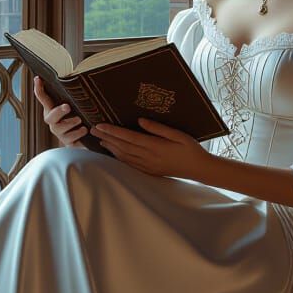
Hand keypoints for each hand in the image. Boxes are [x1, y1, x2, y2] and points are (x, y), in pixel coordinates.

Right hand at [32, 77, 88, 148]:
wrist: (86, 140)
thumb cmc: (79, 119)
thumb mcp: (76, 106)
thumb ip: (72, 96)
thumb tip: (76, 76)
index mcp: (53, 111)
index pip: (44, 99)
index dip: (39, 90)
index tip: (38, 79)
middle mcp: (54, 122)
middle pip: (50, 117)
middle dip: (57, 111)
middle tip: (67, 107)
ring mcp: (60, 133)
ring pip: (60, 129)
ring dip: (70, 123)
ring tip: (80, 119)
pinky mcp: (68, 143)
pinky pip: (70, 139)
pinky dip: (78, 133)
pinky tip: (85, 129)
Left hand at [90, 117, 214, 179]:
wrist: (199, 169)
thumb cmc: (190, 149)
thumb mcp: (178, 134)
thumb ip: (158, 128)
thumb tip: (140, 120)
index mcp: (155, 146)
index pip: (128, 137)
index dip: (113, 131)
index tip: (100, 125)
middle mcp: (148, 157)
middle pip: (122, 146)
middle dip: (106, 137)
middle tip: (93, 130)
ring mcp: (148, 166)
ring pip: (124, 156)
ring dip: (110, 147)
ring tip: (99, 139)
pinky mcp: (149, 171)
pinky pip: (130, 164)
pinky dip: (118, 158)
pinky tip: (113, 152)